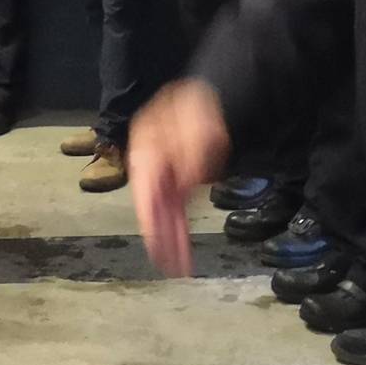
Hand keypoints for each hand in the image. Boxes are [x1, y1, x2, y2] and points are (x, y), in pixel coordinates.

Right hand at [127, 80, 229, 275]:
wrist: (220, 98)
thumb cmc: (204, 109)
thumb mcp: (201, 129)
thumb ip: (193, 157)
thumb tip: (184, 183)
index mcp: (147, 146)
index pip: (145, 190)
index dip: (151, 220)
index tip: (158, 246)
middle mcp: (150, 162)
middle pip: (154, 204)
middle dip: (162, 236)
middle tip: (171, 266)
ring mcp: (164, 171)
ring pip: (166, 209)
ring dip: (171, 235)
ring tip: (177, 264)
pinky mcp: (179, 178)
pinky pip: (177, 205)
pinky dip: (180, 224)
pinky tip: (181, 243)